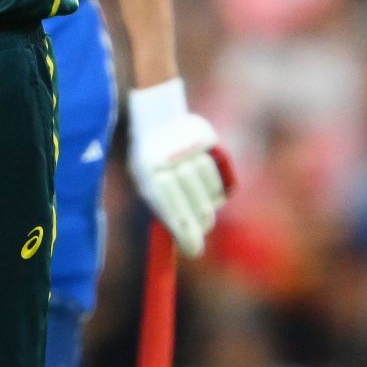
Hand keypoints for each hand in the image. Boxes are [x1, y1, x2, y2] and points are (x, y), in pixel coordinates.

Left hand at [127, 79, 228, 257]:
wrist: (158, 116)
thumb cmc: (151, 160)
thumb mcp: (145, 182)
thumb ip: (164, 210)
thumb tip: (189, 244)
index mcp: (148, 172)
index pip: (172, 212)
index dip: (186, 235)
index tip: (194, 251)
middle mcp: (170, 159)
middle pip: (196, 205)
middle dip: (200, 223)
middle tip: (200, 230)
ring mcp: (190, 148)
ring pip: (211, 193)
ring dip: (208, 204)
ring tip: (199, 201)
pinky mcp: (208, 139)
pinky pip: (221, 178)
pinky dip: (217, 189)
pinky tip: (208, 188)